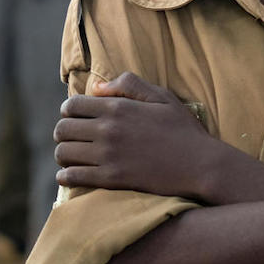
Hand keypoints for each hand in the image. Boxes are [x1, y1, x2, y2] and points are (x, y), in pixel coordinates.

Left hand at [54, 72, 212, 197]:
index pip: (72, 105)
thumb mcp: (161, 97)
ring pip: (63, 153)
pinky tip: (68, 176)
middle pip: (63, 129)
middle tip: (71, 138)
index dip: (68, 111)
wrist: (200, 165)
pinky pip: (74, 177)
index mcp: (117, 107)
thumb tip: (96, 88)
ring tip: (71, 157)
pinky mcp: (112, 179)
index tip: (74, 117)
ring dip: (63, 154)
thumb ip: (128, 85)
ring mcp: (108, 155)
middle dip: (63, 132)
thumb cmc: (182, 129)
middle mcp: (108, 129)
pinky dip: (66, 177)